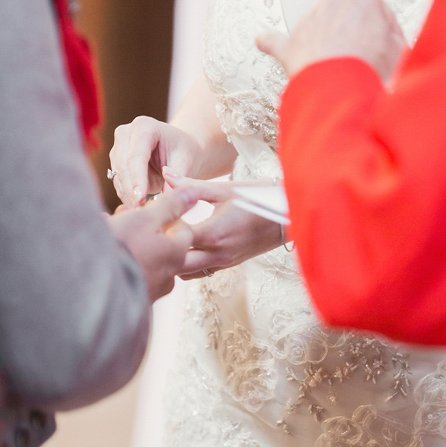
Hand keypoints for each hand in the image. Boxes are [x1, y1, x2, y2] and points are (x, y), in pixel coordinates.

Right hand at [109, 116, 201, 206]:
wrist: (177, 149)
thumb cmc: (184, 152)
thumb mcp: (185, 162)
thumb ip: (177, 179)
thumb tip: (166, 199)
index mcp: (144, 126)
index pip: (136, 157)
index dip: (138, 180)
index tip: (141, 200)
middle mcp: (125, 133)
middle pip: (123, 167)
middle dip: (131, 191)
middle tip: (141, 211)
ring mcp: (116, 147)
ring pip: (117, 177)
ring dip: (128, 196)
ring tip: (142, 211)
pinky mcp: (114, 161)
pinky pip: (117, 183)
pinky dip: (127, 196)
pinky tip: (137, 206)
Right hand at [109, 188, 198, 300]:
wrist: (92, 287)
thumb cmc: (121, 248)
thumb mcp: (144, 218)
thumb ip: (170, 206)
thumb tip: (193, 195)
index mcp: (176, 254)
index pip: (183, 230)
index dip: (166, 216)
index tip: (145, 210)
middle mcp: (168, 276)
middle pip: (161, 245)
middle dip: (142, 228)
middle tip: (120, 217)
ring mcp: (149, 291)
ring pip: (143, 259)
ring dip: (128, 243)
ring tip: (104, 230)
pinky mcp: (130, 302)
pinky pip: (128, 274)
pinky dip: (118, 260)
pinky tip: (99, 251)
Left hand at [164, 174, 283, 277]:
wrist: (293, 215)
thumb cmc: (260, 198)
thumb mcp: (224, 190)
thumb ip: (190, 186)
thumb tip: (166, 173)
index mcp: (213, 234)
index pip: (173, 240)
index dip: (160, 229)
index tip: (153, 216)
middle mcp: (217, 254)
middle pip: (175, 264)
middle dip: (163, 251)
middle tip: (158, 233)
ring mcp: (224, 263)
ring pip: (186, 273)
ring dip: (175, 260)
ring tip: (172, 240)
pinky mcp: (229, 265)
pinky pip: (201, 271)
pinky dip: (189, 263)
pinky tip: (187, 245)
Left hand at [257, 0, 407, 81]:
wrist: (340, 84)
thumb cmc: (372, 65)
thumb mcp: (398, 48)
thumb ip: (392, 39)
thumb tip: (387, 42)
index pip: (379, 16)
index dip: (386, 39)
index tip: (388, 55)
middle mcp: (331, 3)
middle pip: (346, 22)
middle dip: (355, 40)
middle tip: (365, 64)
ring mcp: (307, 23)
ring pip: (319, 33)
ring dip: (328, 48)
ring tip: (341, 71)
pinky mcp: (289, 47)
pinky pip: (276, 42)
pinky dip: (270, 42)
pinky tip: (262, 39)